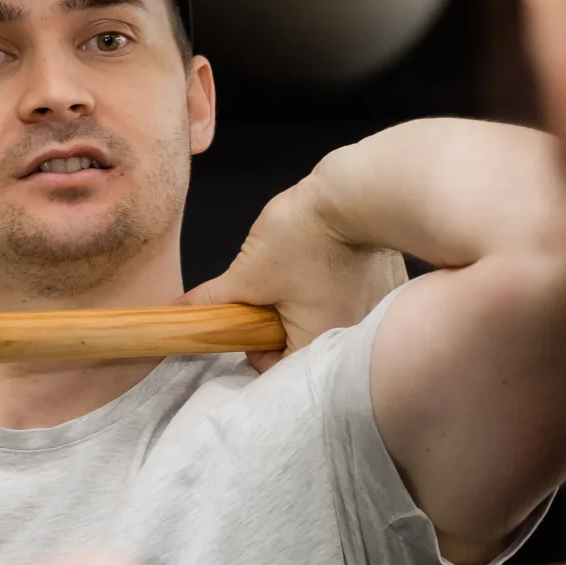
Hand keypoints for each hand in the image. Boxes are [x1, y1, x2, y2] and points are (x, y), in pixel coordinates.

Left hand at [186, 173, 406, 371]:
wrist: (356, 196)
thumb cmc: (305, 236)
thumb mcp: (248, 273)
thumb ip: (214, 301)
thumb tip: (181, 311)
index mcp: (317, 346)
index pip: (276, 368)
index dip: (252, 345)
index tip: (246, 319)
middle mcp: (351, 342)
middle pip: (301, 347)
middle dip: (279, 324)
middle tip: (271, 293)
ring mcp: (372, 317)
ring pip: (324, 323)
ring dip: (305, 306)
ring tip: (298, 275)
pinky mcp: (384, 292)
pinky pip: (350, 304)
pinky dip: (333, 291)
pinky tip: (324, 266)